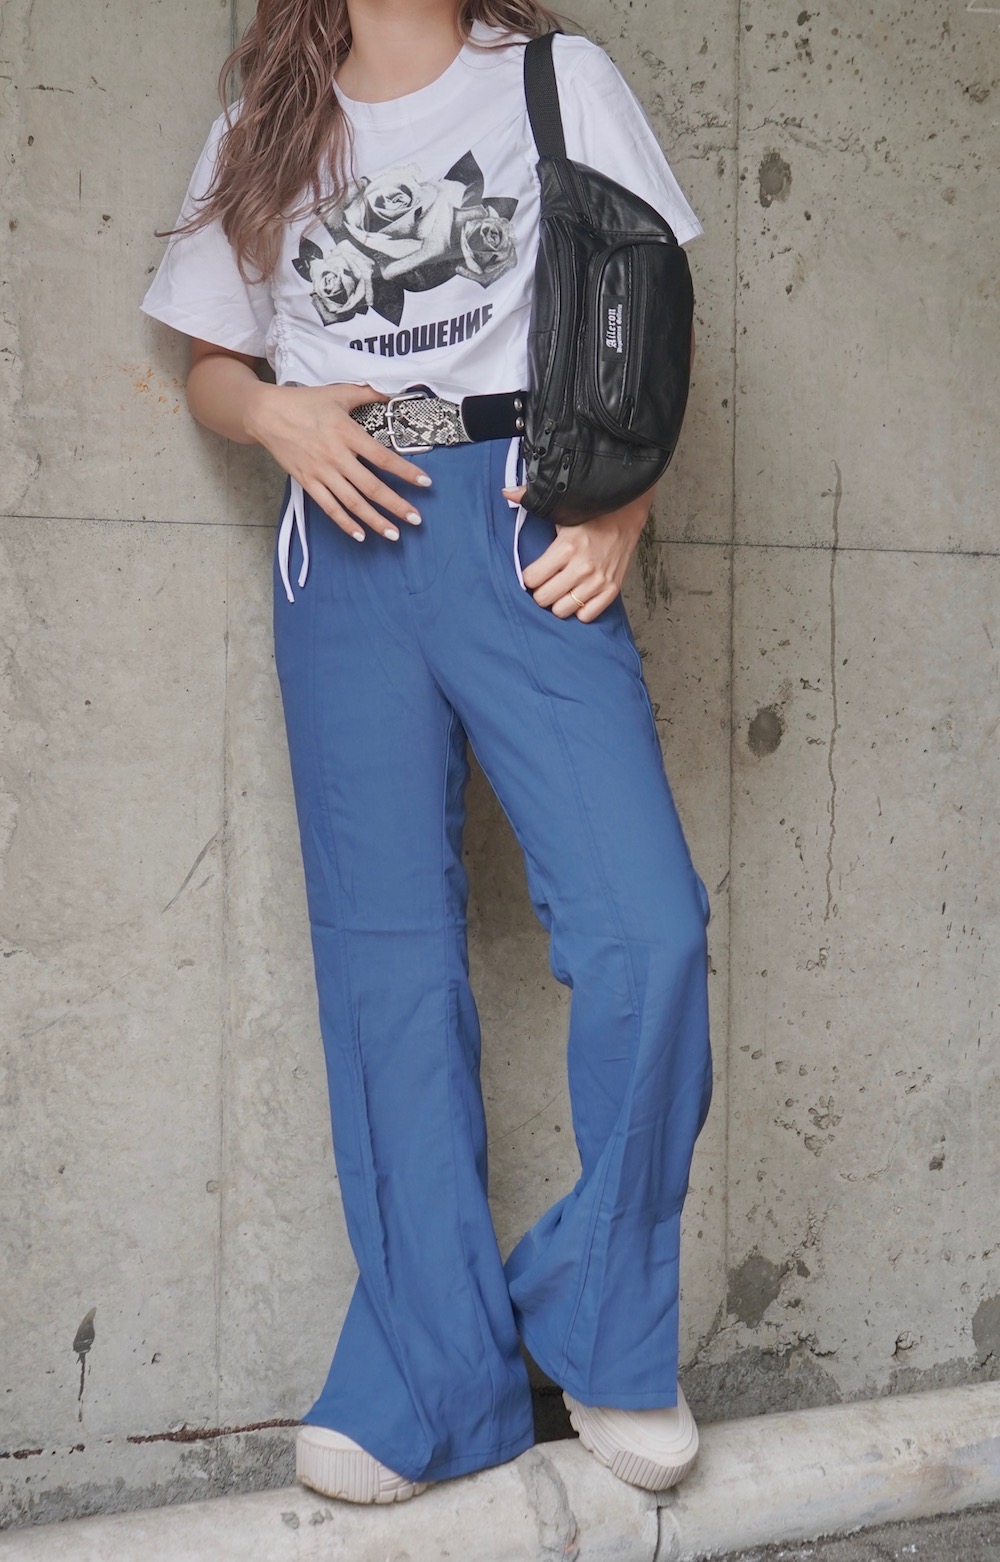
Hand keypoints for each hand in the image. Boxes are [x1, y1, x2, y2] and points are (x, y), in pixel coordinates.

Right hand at [246, 381, 431, 541]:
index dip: (406, 472)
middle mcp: (337, 457)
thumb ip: (368, 394)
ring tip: (394, 534)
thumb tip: (392, 395)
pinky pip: (329, 508)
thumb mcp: (338, 393)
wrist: (266, 414)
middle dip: (396, 505)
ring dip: (375, 520)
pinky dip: (345, 523)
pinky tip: (360, 535)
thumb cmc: (303, 402)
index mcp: (348, 433)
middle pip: (372, 487)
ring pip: (353, 503)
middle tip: (416, 519)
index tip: (425, 483)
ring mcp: (322, 473)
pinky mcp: (308, 483)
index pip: (383, 458)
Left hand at [501, 484, 654, 619]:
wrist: (626, 516)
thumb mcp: (561, 510)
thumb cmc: (591, 515)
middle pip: (544, 599)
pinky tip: (578, 595)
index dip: (529, 577)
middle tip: (546, 583)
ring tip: (561, 590)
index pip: (532, 579)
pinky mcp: (611, 590)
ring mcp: (598, 581)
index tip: (534, 572)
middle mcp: (582, 567)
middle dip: (541, 591)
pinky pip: (586, 616)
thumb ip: (531, 502)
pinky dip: (579, 609)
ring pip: (562, 611)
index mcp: (566, 547)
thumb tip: (506, 493)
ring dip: (558, 602)